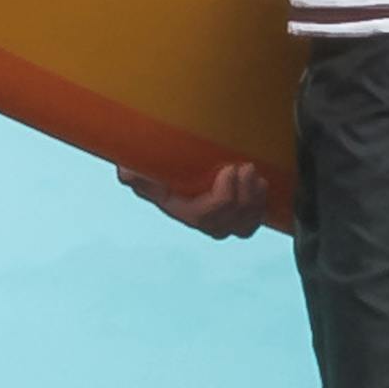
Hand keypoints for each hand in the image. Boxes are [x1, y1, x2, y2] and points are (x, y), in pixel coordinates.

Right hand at [124, 153, 293, 238]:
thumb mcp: (144, 165)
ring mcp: (221, 220)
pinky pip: (253, 221)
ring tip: (254, 175)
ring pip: (243, 227)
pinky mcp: (238, 213)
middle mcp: (201, 221)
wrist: (176, 160)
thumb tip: (128, 173)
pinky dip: (261, 206)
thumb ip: (136, 171)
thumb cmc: (161, 163)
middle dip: (242, 198)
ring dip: (254, 203)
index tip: (229, 170)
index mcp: (180, 209)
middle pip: (228, 224)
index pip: (203, 216)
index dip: (222, 198)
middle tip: (246, 168)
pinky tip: (260, 185)